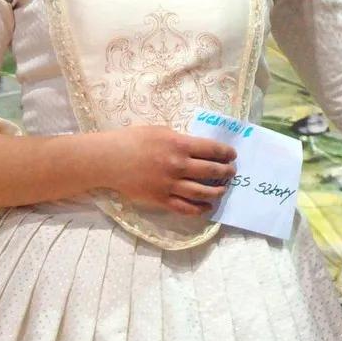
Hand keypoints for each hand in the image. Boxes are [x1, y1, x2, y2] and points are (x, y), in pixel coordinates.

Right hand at [97, 126, 236, 217]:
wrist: (109, 160)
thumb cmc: (133, 140)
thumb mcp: (161, 131)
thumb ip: (181, 140)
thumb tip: (199, 148)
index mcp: (180, 145)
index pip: (213, 150)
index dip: (226, 153)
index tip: (233, 156)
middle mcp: (178, 165)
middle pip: (212, 171)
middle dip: (226, 172)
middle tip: (231, 172)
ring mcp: (170, 184)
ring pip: (202, 192)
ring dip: (217, 191)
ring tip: (223, 190)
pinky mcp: (160, 199)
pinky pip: (184, 208)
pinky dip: (199, 209)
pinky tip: (206, 208)